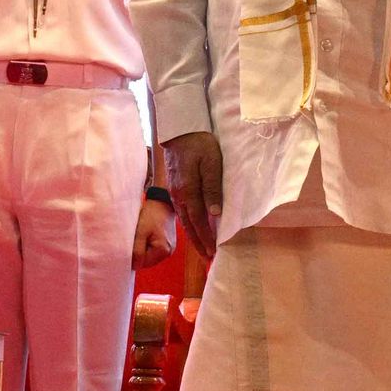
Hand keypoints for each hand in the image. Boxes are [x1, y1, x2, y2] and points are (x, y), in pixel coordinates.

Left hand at [131, 197, 177, 270]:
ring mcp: (169, 249)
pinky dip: (147, 246)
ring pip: (149, 257)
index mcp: (162, 250)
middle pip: (146, 262)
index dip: (132, 256)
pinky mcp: (168, 245)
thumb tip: (133, 266)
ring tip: (140, 236)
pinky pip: (153, 251)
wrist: (163, 202)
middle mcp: (168, 253)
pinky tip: (146, 236)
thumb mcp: (141, 232)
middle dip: (137, 253)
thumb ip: (137, 250)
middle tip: (133, 239)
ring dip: (142, 249)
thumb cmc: (151, 215)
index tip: (128, 244)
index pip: (141, 263)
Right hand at [164, 130, 224, 264]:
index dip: (206, 238)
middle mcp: (179, 196)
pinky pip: (183, 212)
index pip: (199, 221)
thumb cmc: (200, 144)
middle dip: (199, 244)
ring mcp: (175, 193)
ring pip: (185, 220)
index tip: (213, 252)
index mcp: (188, 191)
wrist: (181, 130)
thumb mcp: (212, 163)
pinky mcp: (176, 188)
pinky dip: (190, 224)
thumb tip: (214, 213)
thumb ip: (213, 187)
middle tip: (208, 259)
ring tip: (203, 249)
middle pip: (189, 226)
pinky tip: (195, 229)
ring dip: (194, 236)